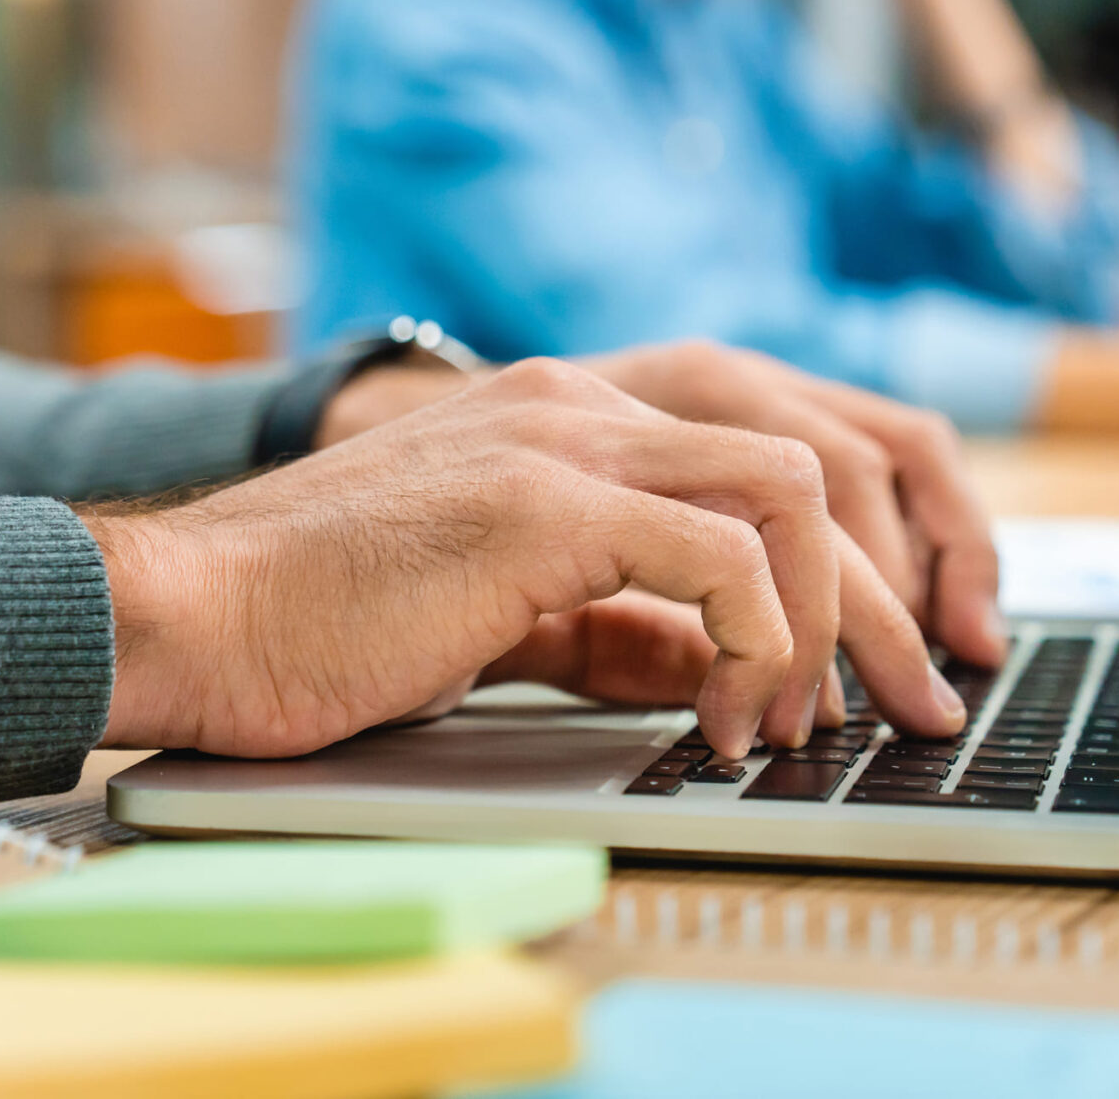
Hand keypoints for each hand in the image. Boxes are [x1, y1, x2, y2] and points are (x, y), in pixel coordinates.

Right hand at [96, 358, 964, 759]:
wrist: (188, 613)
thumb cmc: (322, 622)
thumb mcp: (507, 615)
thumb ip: (619, 620)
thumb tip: (721, 666)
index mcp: (578, 407)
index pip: (793, 420)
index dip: (888, 524)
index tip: (918, 638)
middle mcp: (584, 394)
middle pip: (826, 441)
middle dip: (908, 577)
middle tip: (930, 700)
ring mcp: (562, 433)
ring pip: (794, 485)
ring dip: (841, 618)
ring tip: (818, 724)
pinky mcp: (540, 499)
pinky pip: (718, 552)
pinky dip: (757, 641)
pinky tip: (727, 720)